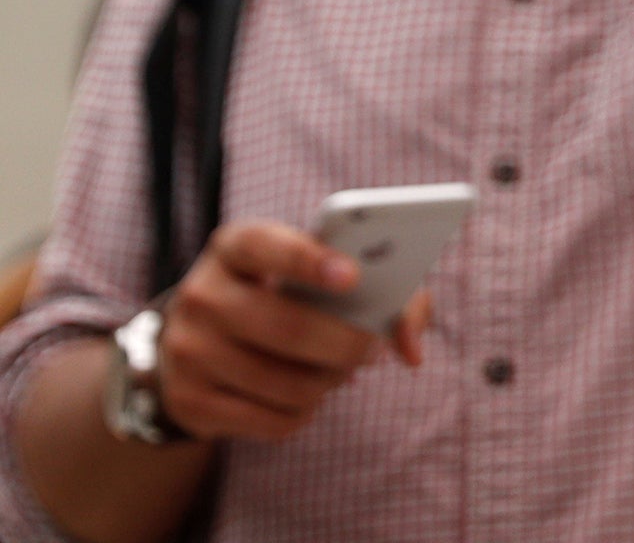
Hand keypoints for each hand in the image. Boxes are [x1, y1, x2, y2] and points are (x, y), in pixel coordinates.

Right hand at [156, 222, 427, 441]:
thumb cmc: (283, 296)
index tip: (352, 276)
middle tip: (372, 347)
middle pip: (289, 328)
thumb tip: (412, 350)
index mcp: (236, 246)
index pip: (266, 245)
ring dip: (332, 382)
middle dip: (347, 343)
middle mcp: (201, 294)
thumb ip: (383, 291)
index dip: (309, 260)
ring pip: (287, 383)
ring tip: (340, 370)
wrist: (195, 341)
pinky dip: (307, 412)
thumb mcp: (317, 274)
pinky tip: (306, 394)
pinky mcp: (189, 402)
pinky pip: (274, 421)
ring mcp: (188, 350)